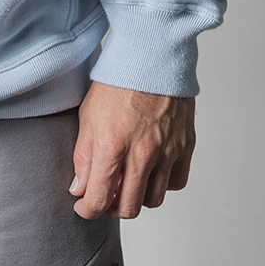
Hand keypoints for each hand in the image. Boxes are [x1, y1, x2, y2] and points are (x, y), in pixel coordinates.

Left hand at [69, 80, 194, 219]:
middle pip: (128, 207)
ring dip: (137, 197)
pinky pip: (176, 182)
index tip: (83, 207)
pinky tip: (150, 170)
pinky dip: (162, 184)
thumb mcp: (88, 114)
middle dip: (111, 208)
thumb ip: (83, 155)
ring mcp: (167, 151)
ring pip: (153, 200)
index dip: (87, 209)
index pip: (99, 197)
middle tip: (104, 196)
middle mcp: (142, 153)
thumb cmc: (118, 80)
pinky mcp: (185, 146)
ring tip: (126, 181)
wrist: (151, 56)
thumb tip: (79, 188)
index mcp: (112, 144)